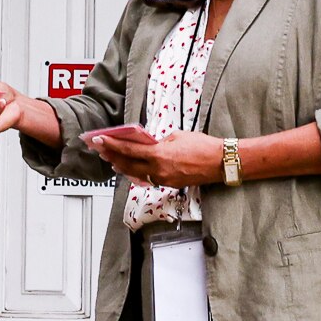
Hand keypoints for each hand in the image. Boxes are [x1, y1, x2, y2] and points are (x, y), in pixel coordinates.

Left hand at [87, 127, 226, 186]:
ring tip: (112, 160)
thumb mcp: (177, 136)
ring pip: (137, 174)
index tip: (100, 140)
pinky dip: (138, 172)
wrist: (219, 162)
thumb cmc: (202, 146)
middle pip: (128, 165)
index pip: (129, 150)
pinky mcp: (169, 183)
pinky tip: (132, 169)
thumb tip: (150, 145)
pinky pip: (149, 178)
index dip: (112, 145)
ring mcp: (163, 179)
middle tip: (101, 150)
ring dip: (123, 166)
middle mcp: (158, 170)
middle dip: (112, 157)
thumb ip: (160, 141)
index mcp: (159, 155)